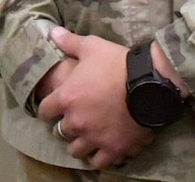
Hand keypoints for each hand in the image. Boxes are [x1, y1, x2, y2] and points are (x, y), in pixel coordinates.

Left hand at [35, 28, 156, 169]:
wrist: (150, 83)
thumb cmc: (117, 63)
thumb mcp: (92, 47)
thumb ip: (69, 42)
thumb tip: (52, 33)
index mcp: (66, 98)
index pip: (44, 112)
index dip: (48, 109)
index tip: (55, 107)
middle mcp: (76, 122)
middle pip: (60, 133)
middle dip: (66, 126)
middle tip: (75, 119)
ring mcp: (95, 138)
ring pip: (76, 151)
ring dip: (80, 144)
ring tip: (87, 137)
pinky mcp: (114, 149)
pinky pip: (99, 162)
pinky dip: (99, 157)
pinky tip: (103, 149)